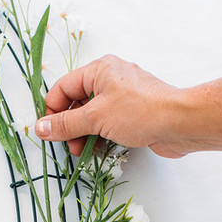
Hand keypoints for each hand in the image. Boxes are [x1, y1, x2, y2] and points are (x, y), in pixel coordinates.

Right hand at [35, 55, 187, 157]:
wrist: (180, 124)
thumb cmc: (140, 112)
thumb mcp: (95, 118)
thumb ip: (65, 124)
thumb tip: (41, 128)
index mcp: (99, 70)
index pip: (63, 87)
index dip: (53, 110)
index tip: (49, 132)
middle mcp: (111, 79)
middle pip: (77, 103)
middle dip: (70, 127)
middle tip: (70, 146)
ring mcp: (124, 97)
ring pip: (93, 117)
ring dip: (85, 135)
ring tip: (85, 151)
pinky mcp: (134, 114)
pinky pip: (109, 124)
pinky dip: (101, 137)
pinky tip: (102, 150)